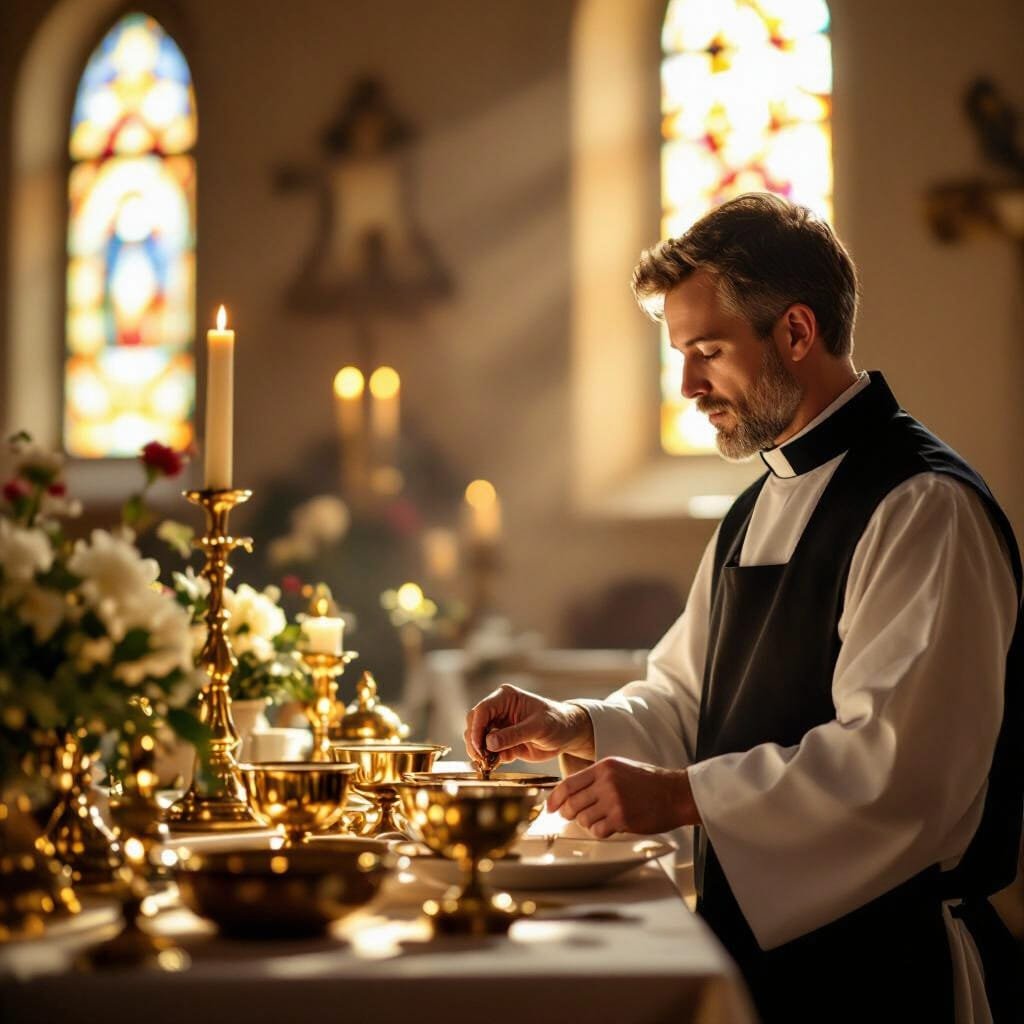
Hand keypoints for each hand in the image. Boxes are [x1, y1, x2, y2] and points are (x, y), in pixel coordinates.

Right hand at [464, 684, 594, 764]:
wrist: (568, 735)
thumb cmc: (556, 722)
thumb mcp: (538, 727)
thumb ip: (514, 734)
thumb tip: (489, 743)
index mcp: (506, 698)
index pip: (483, 710)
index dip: (476, 728)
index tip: (479, 746)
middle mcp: (499, 711)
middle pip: (475, 724)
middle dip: (475, 741)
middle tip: (481, 758)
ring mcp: (500, 727)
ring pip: (478, 739)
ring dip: (480, 752)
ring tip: (487, 763)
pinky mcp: (503, 743)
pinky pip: (489, 752)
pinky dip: (488, 760)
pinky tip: (493, 766)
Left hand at [547, 757, 700, 837]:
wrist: (675, 793)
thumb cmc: (650, 782)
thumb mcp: (620, 768)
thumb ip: (598, 777)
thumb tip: (574, 790)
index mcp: (604, 767)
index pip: (568, 784)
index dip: (555, 798)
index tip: (551, 807)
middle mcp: (606, 782)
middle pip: (572, 803)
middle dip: (569, 814)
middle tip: (574, 816)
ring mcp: (613, 800)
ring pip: (583, 819)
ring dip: (588, 823)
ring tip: (602, 818)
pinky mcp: (622, 818)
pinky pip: (598, 830)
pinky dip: (601, 831)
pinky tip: (611, 825)